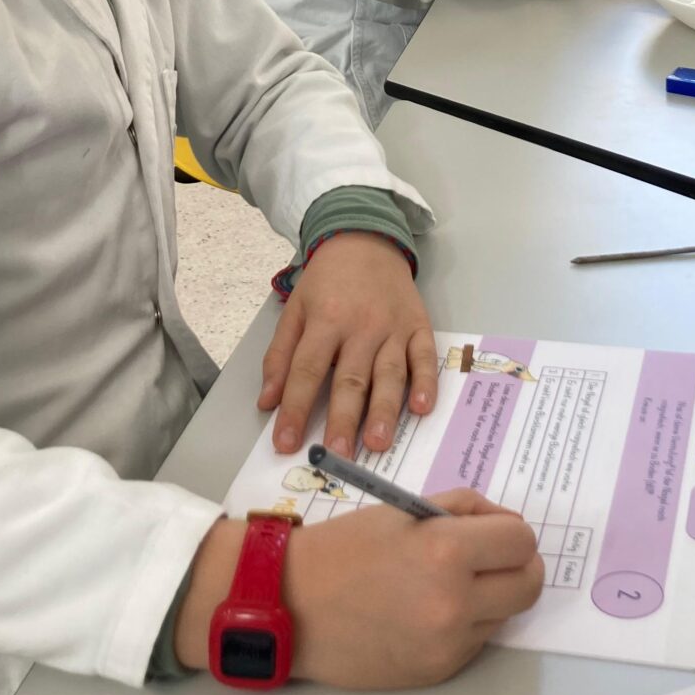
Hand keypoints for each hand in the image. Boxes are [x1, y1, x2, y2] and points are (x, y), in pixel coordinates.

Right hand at [174, 490, 544, 685]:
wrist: (290, 606)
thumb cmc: (342, 550)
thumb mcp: (403, 512)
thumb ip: (461, 510)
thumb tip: (502, 522)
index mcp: (446, 551)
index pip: (521, 540)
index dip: (510, 530)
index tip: (493, 530)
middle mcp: (455, 602)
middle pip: (529, 584)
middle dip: (516, 565)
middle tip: (489, 557)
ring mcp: (448, 643)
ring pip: (505, 614)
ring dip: (490, 596)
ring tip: (448, 582)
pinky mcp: (438, 671)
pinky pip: (475, 641)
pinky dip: (465, 623)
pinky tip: (427, 609)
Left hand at [259, 232, 436, 458]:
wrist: (367, 239)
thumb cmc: (327, 281)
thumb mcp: (295, 309)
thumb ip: (280, 355)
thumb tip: (267, 402)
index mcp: (326, 320)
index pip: (307, 370)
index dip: (295, 408)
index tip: (285, 443)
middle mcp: (361, 326)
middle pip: (350, 377)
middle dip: (342, 419)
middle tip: (336, 454)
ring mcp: (394, 327)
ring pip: (389, 373)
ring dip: (383, 409)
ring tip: (377, 442)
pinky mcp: (420, 326)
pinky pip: (425, 357)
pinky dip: (427, 382)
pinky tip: (423, 407)